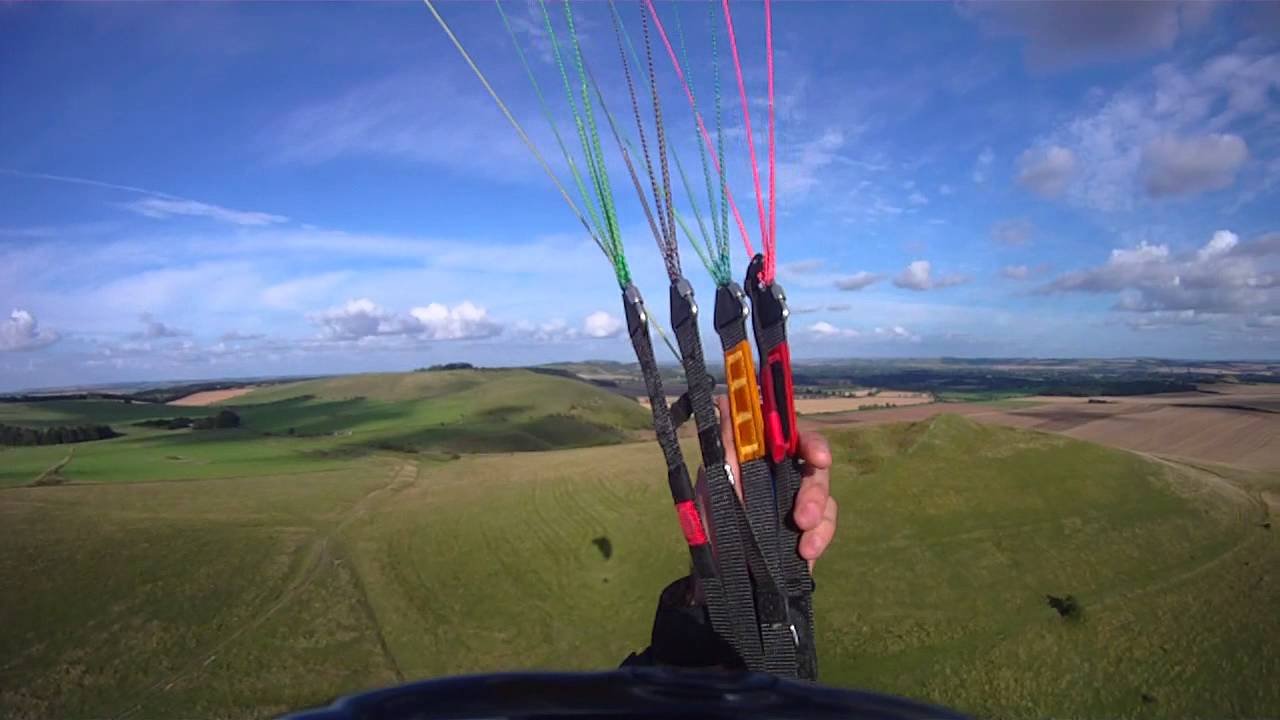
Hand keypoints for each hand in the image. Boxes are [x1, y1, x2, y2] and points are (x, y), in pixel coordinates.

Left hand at [697, 396, 837, 570]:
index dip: (811, 443)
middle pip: (816, 465)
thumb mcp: (715, 478)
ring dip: (819, 515)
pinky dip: (820, 537)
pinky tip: (806, 553)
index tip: (817, 458)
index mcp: (764, 454)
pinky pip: (826, 525)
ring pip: (826, 494)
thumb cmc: (711, 516)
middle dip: (815, 490)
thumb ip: (727, 442)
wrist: (716, 571)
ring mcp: (799, 500)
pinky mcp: (809, 528)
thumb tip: (725, 398)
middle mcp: (785, 472)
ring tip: (804, 544)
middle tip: (804, 516)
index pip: (793, 436)